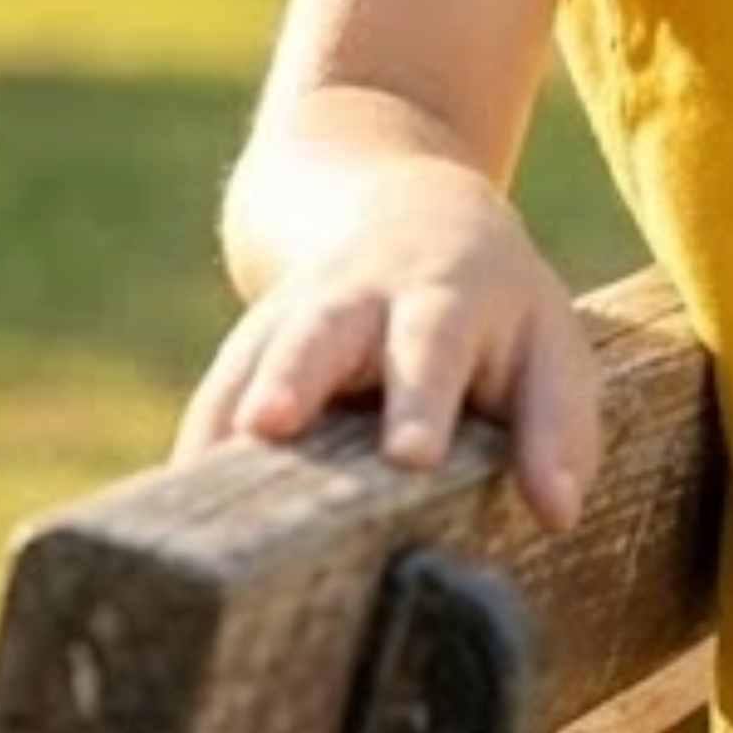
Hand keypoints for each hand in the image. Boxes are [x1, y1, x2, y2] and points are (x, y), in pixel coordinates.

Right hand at [176, 159, 603, 532]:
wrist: (402, 214)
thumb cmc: (496, 313)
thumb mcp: (548, 346)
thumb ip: (556, 427)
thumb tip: (558, 513)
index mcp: (442, 297)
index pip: (433, 343)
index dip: (419, 397)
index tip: (411, 456)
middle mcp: (354, 302)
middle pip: (316, 335)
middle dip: (293, 377)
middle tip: (270, 424)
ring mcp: (288, 321)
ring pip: (247, 363)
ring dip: (220, 417)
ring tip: (193, 484)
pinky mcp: (246, 353)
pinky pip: (214, 400)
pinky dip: (195, 452)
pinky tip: (173, 518)